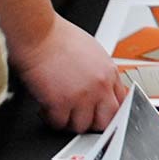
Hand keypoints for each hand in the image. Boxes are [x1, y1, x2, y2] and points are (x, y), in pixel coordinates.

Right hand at [21, 18, 129, 132]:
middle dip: (92, 123)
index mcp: (109, 72)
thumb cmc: (58, 37)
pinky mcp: (60, 103)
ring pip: (82, 126)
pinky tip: (47, 108)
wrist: (38, 33)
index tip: (100, 114)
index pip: (121, 102)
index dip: (109, 112)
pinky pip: (59, 124)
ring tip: (60, 111)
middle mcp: (99, 86)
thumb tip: (100, 87)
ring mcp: (81, 96)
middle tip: (79, 117)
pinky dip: (51, 119)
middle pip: (106, 120)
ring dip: (69, 121)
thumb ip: (99, 72)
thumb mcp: (92, 51)